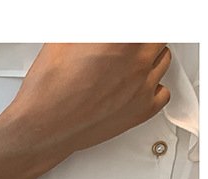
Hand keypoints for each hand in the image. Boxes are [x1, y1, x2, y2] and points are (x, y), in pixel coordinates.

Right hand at [7, 44, 171, 161]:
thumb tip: (97, 34)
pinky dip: (154, 87)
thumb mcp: (65, 40)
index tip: (126, 37)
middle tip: (124, 46)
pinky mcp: (141, 111)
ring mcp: (143, 86)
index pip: (149, 21)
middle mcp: (138, 60)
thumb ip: (92, 29)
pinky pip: (164, 93)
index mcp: (123, 38)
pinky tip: (137, 86)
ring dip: (150, 58)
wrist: (43, 127)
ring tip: (129, 64)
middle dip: (141, 40)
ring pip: (164, 60)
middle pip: (158, 37)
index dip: (134, 31)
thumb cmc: (49, 89)